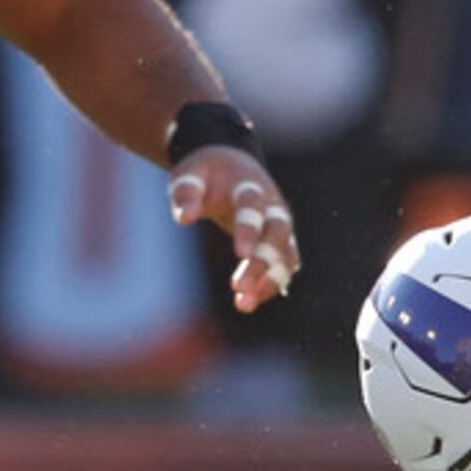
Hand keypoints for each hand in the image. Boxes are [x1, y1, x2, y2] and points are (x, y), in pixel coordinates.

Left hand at [169, 146, 300, 311]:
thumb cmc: (208, 172)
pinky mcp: (280, 244)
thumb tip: (184, 218)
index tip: (241, 254)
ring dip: (269, 281)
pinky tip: (245, 302)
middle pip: (277, 234)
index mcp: (251, 185)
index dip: (249, 229)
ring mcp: (280, 226)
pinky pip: (282, 268)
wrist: (233, 166)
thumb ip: (186, 191)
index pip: (254, 206)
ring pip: (285, 256)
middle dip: (263, 261)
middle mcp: (273, 207)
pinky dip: (268, 286)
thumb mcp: (190, 173)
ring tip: (244, 304)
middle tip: (239, 285)